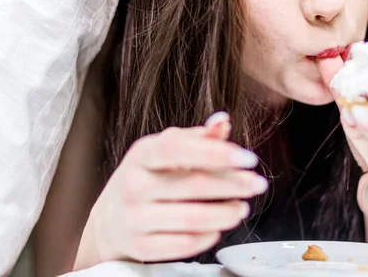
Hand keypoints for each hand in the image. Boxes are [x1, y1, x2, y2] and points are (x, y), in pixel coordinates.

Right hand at [74, 112, 267, 268]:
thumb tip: (223, 121)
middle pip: (194, 184)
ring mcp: (135, 217)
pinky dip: (209, 236)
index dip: (217, 153)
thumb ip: (199, 137)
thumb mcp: (166, 151)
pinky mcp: (141, 246)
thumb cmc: (147, 178)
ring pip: (193, 218)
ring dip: (226, 213)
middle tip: (258, 184)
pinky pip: (184, 244)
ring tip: (242, 208)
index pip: (179, 148)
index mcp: (143, 154)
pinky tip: (219, 228)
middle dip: (235, 185)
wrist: (110, 220)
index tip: (248, 159)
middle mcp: (135, 184)